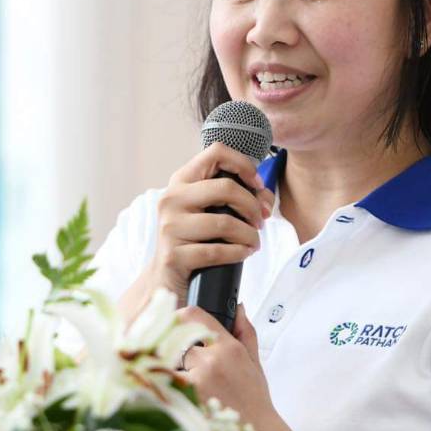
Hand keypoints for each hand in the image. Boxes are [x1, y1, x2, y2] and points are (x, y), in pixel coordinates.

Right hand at [150, 142, 274, 303]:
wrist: (165, 278)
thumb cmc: (195, 240)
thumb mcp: (210, 212)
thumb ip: (238, 198)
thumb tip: (264, 198)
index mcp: (181, 181)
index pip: (216, 152)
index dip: (244, 165)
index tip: (257, 185)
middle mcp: (171, 199)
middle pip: (225, 188)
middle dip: (252, 206)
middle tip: (260, 221)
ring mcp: (169, 227)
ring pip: (225, 223)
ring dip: (249, 235)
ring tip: (254, 242)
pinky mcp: (173, 255)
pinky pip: (217, 251)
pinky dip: (238, 253)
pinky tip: (243, 253)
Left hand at [176, 301, 290, 430]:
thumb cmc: (255, 401)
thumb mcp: (255, 363)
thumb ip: (244, 332)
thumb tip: (238, 308)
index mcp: (228, 349)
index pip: (194, 316)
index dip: (178, 317)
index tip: (173, 323)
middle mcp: (211, 362)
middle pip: (174, 341)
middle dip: (172, 350)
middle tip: (178, 363)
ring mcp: (197, 383)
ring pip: (166, 365)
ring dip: (169, 372)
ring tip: (184, 387)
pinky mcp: (186, 402)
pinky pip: (165, 388)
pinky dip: (167, 392)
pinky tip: (179, 401)